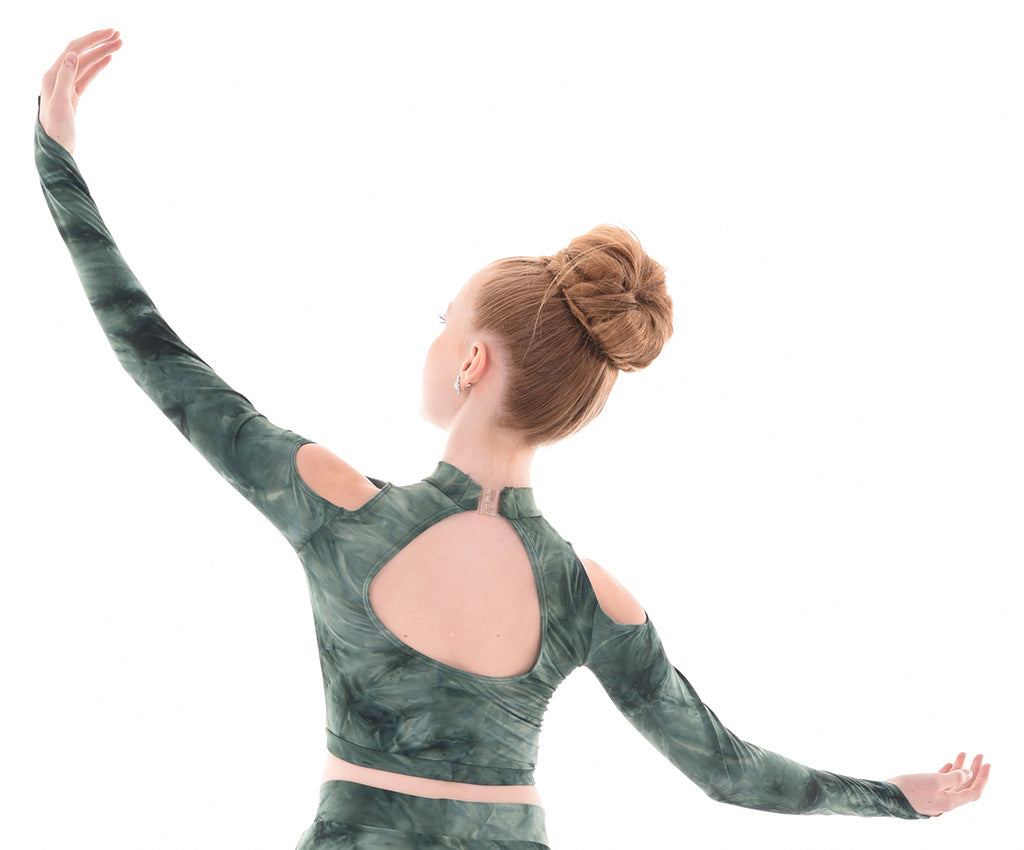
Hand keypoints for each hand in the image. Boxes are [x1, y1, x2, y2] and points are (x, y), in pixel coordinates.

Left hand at [39, 29, 122, 154]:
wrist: (56, 148)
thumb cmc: (56, 129)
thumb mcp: (60, 103)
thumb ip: (64, 77)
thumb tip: (73, 54)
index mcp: (53, 75)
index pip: (74, 49)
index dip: (92, 39)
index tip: (110, 34)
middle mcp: (58, 76)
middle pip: (81, 53)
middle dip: (99, 43)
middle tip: (119, 36)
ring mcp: (66, 85)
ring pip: (86, 64)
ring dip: (102, 53)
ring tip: (119, 44)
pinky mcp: (73, 95)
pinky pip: (87, 75)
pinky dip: (98, 66)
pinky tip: (108, 59)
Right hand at [889, 752, 990, 815]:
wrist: (886, 797)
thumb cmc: (909, 789)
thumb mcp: (933, 780)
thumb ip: (953, 777)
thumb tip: (968, 774)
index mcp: (950, 802)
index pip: (973, 791)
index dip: (982, 778)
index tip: (987, 763)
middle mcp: (945, 802)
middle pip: (965, 786)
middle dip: (973, 770)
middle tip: (979, 755)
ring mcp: (935, 799)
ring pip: (953, 783)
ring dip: (960, 769)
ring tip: (964, 753)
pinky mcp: (925, 794)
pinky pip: (942, 783)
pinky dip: (948, 773)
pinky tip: (949, 764)